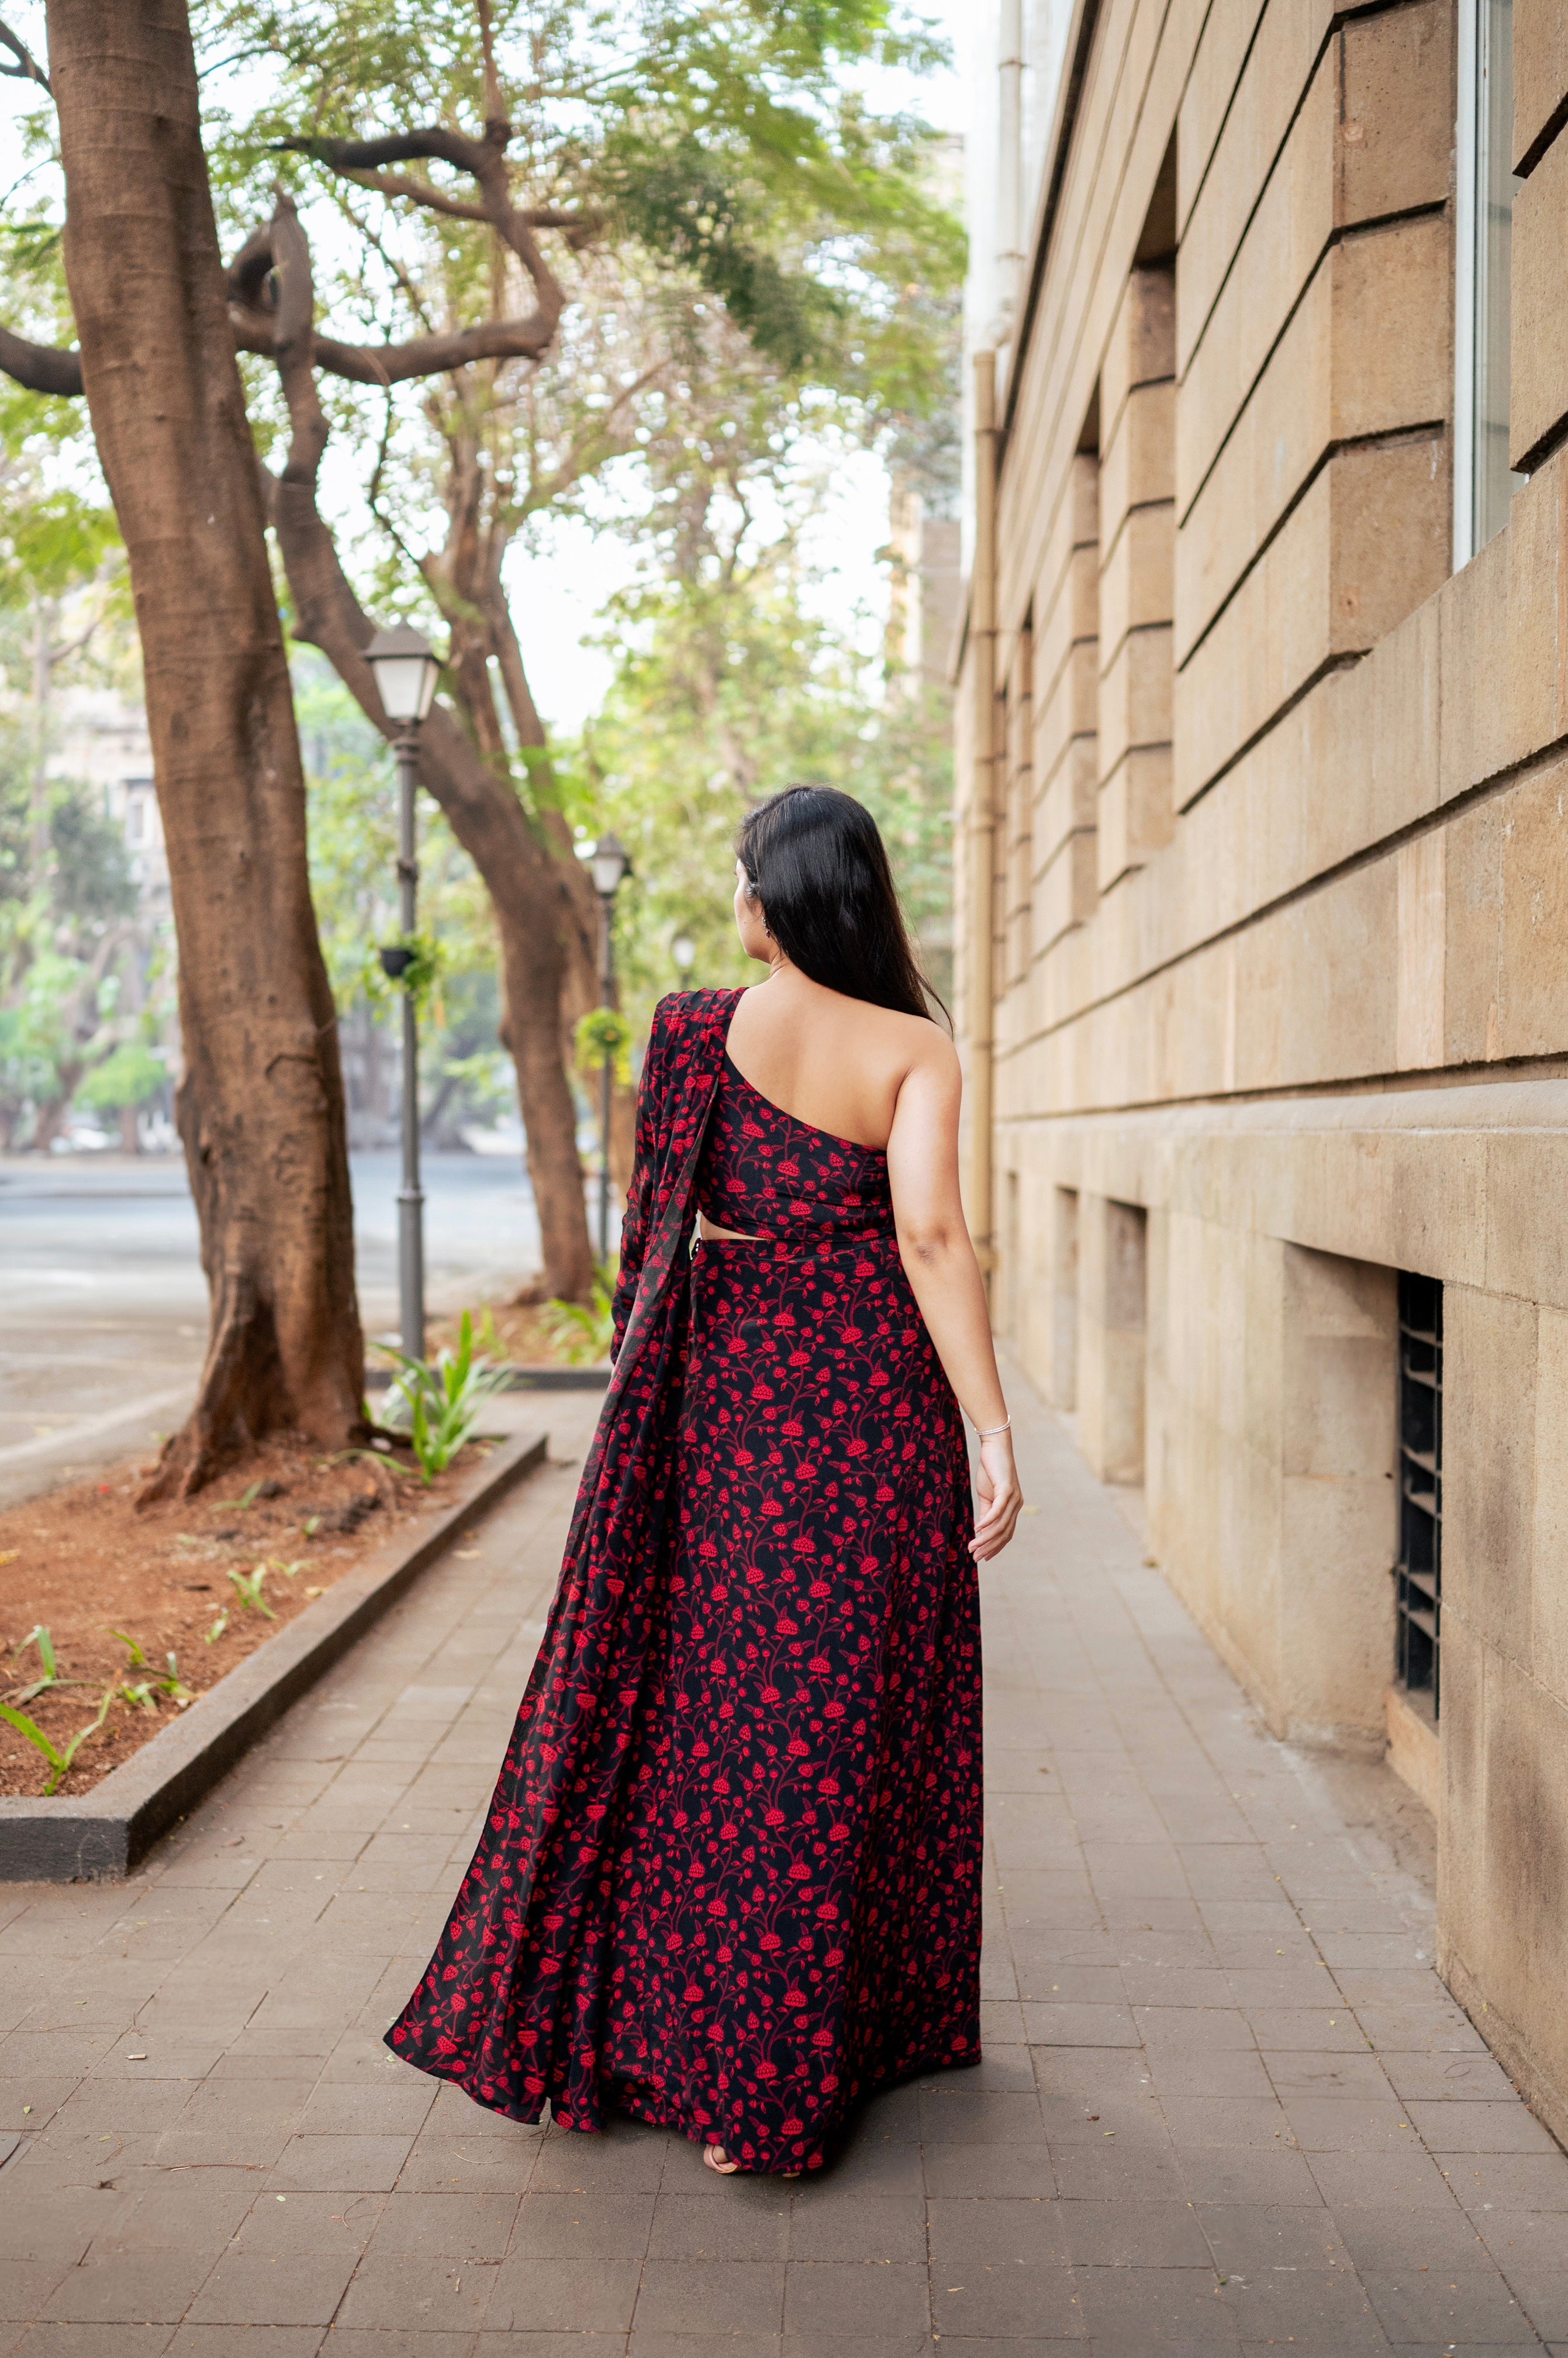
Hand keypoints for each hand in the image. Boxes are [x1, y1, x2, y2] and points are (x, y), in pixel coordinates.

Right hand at [970, 1429, 1021, 1562]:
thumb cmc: (990, 1471)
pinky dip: (986, 1523)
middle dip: (989, 1548)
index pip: (1007, 1534)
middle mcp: (1017, 1505)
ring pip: (1000, 1526)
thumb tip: (980, 1532)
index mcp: (1013, 1508)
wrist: (994, 1447)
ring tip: (972, 1547)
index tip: (983, 1558)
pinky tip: (976, 1530)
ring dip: (985, 1539)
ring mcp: (1014, 1498)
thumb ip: (986, 1513)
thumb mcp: (986, 1496)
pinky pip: (997, 1511)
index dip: (996, 1548)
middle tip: (975, 1557)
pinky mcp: (1007, 1490)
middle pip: (1005, 1534)